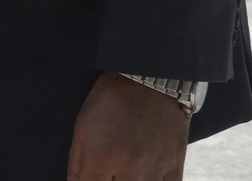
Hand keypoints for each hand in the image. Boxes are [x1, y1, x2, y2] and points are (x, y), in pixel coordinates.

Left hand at [66, 73, 187, 180]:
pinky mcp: (174, 167)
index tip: (88, 178)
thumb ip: (77, 162)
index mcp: (102, 159)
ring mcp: (154, 171)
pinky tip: (144, 178)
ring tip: (122, 174)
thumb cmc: (112, 99)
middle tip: (106, 173)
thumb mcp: (83, 125)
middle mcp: (129, 170)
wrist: (151, 79)